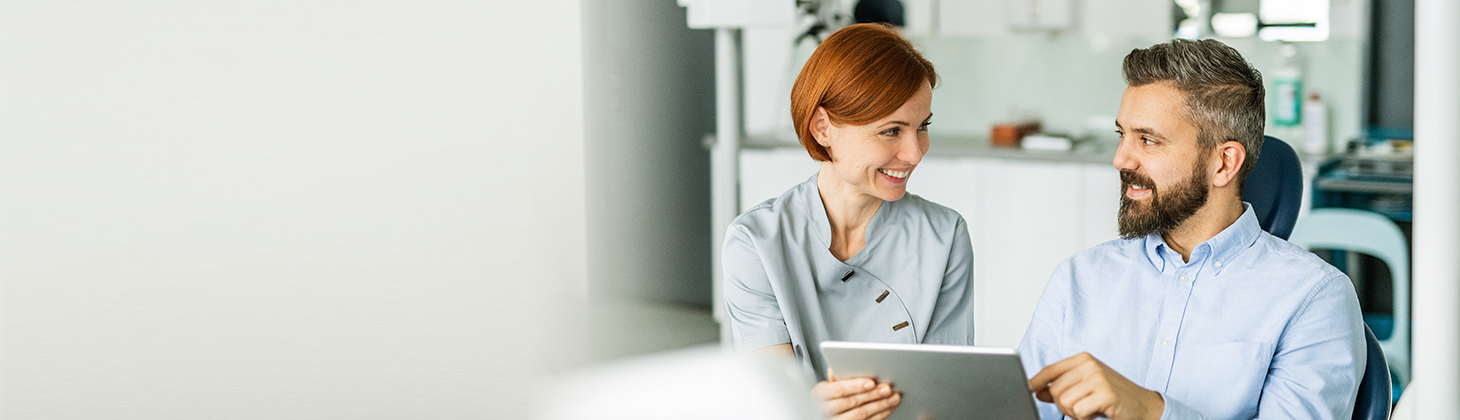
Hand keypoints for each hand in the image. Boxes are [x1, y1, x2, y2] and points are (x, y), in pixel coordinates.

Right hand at [812, 370, 901, 419]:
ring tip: (893, 397)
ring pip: (860, 415)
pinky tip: (888, 407)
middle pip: (851, 402)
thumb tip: (840, 367)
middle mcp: (825, 410)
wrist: (827, 414)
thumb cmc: (827, 398)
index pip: (838, 389)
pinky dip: (880, 415)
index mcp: (819, 395)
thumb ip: (836, 377)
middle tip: (887, 388)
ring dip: (880, 406)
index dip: (855, 385)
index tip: (871, 382)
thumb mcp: (826, 387)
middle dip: (872, 394)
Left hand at [1027, 352, 1163, 419]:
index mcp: (1083, 359)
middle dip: (1063, 405)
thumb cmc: (1112, 396)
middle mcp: (1089, 364)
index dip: (1035, 382)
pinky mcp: (1105, 394)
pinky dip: (1084, 418)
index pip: (1050, 370)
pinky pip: (1078, 411)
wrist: (1143, 405)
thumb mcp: (1085, 387)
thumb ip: (1062, 386)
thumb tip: (1037, 390)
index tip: (1025, 389)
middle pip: (1055, 390)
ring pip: (1064, 402)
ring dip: (1074, 413)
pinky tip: (1098, 413)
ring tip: (1090, 409)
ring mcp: (1098, 378)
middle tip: (1081, 408)